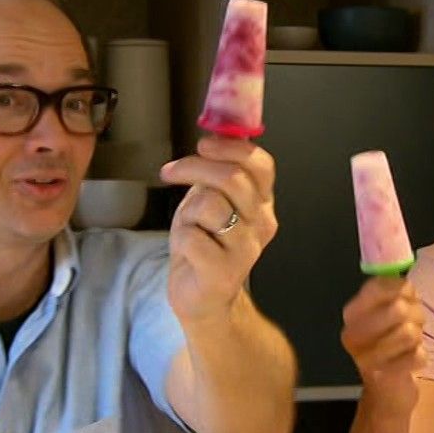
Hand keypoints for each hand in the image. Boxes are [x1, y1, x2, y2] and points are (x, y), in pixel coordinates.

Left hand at [160, 136, 277, 321]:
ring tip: (188, 225)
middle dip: (195, 167)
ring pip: (210, 206)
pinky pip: (192, 237)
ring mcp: (246, 250)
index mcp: (261, 203)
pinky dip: (180, 238)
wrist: (204, 299)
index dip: (230, 147)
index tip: (203, 144)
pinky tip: (186, 250)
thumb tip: (211, 134)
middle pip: (232, 178)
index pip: (261, 164)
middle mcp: (262, 224)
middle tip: (172, 171)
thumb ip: (216, 173)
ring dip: (187, 211)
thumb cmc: (204, 245)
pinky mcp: (224, 273)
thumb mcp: (211, 201)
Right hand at [341, 277, 426, 415]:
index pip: (377, 287)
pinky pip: (417, 355)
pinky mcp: (383, 377)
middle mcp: (353, 334)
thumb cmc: (391, 342)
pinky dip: (420, 356)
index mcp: (352, 313)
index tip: (408, 295)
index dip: (401, 287)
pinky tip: (410, 360)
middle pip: (398, 308)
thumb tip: (404, 282)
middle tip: (413, 323)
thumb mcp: (387, 311)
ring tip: (412, 341)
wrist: (387, 389)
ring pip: (409, 332)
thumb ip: (393, 292)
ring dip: (418, 336)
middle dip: (415, 314)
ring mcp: (365, 357)